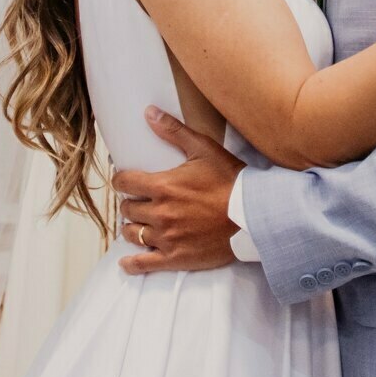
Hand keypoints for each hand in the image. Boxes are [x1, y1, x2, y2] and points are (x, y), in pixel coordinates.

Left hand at [111, 107, 244, 274]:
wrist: (254, 215)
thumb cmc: (230, 181)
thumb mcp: (204, 149)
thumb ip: (174, 131)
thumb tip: (149, 113)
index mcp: (163, 186)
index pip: (124, 182)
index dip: (122, 180)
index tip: (125, 180)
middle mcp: (160, 213)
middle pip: (127, 209)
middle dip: (131, 203)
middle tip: (139, 201)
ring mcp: (166, 238)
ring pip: (132, 234)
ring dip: (132, 227)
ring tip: (140, 223)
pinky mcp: (175, 258)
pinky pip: (143, 263)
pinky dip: (131, 263)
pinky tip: (127, 262)